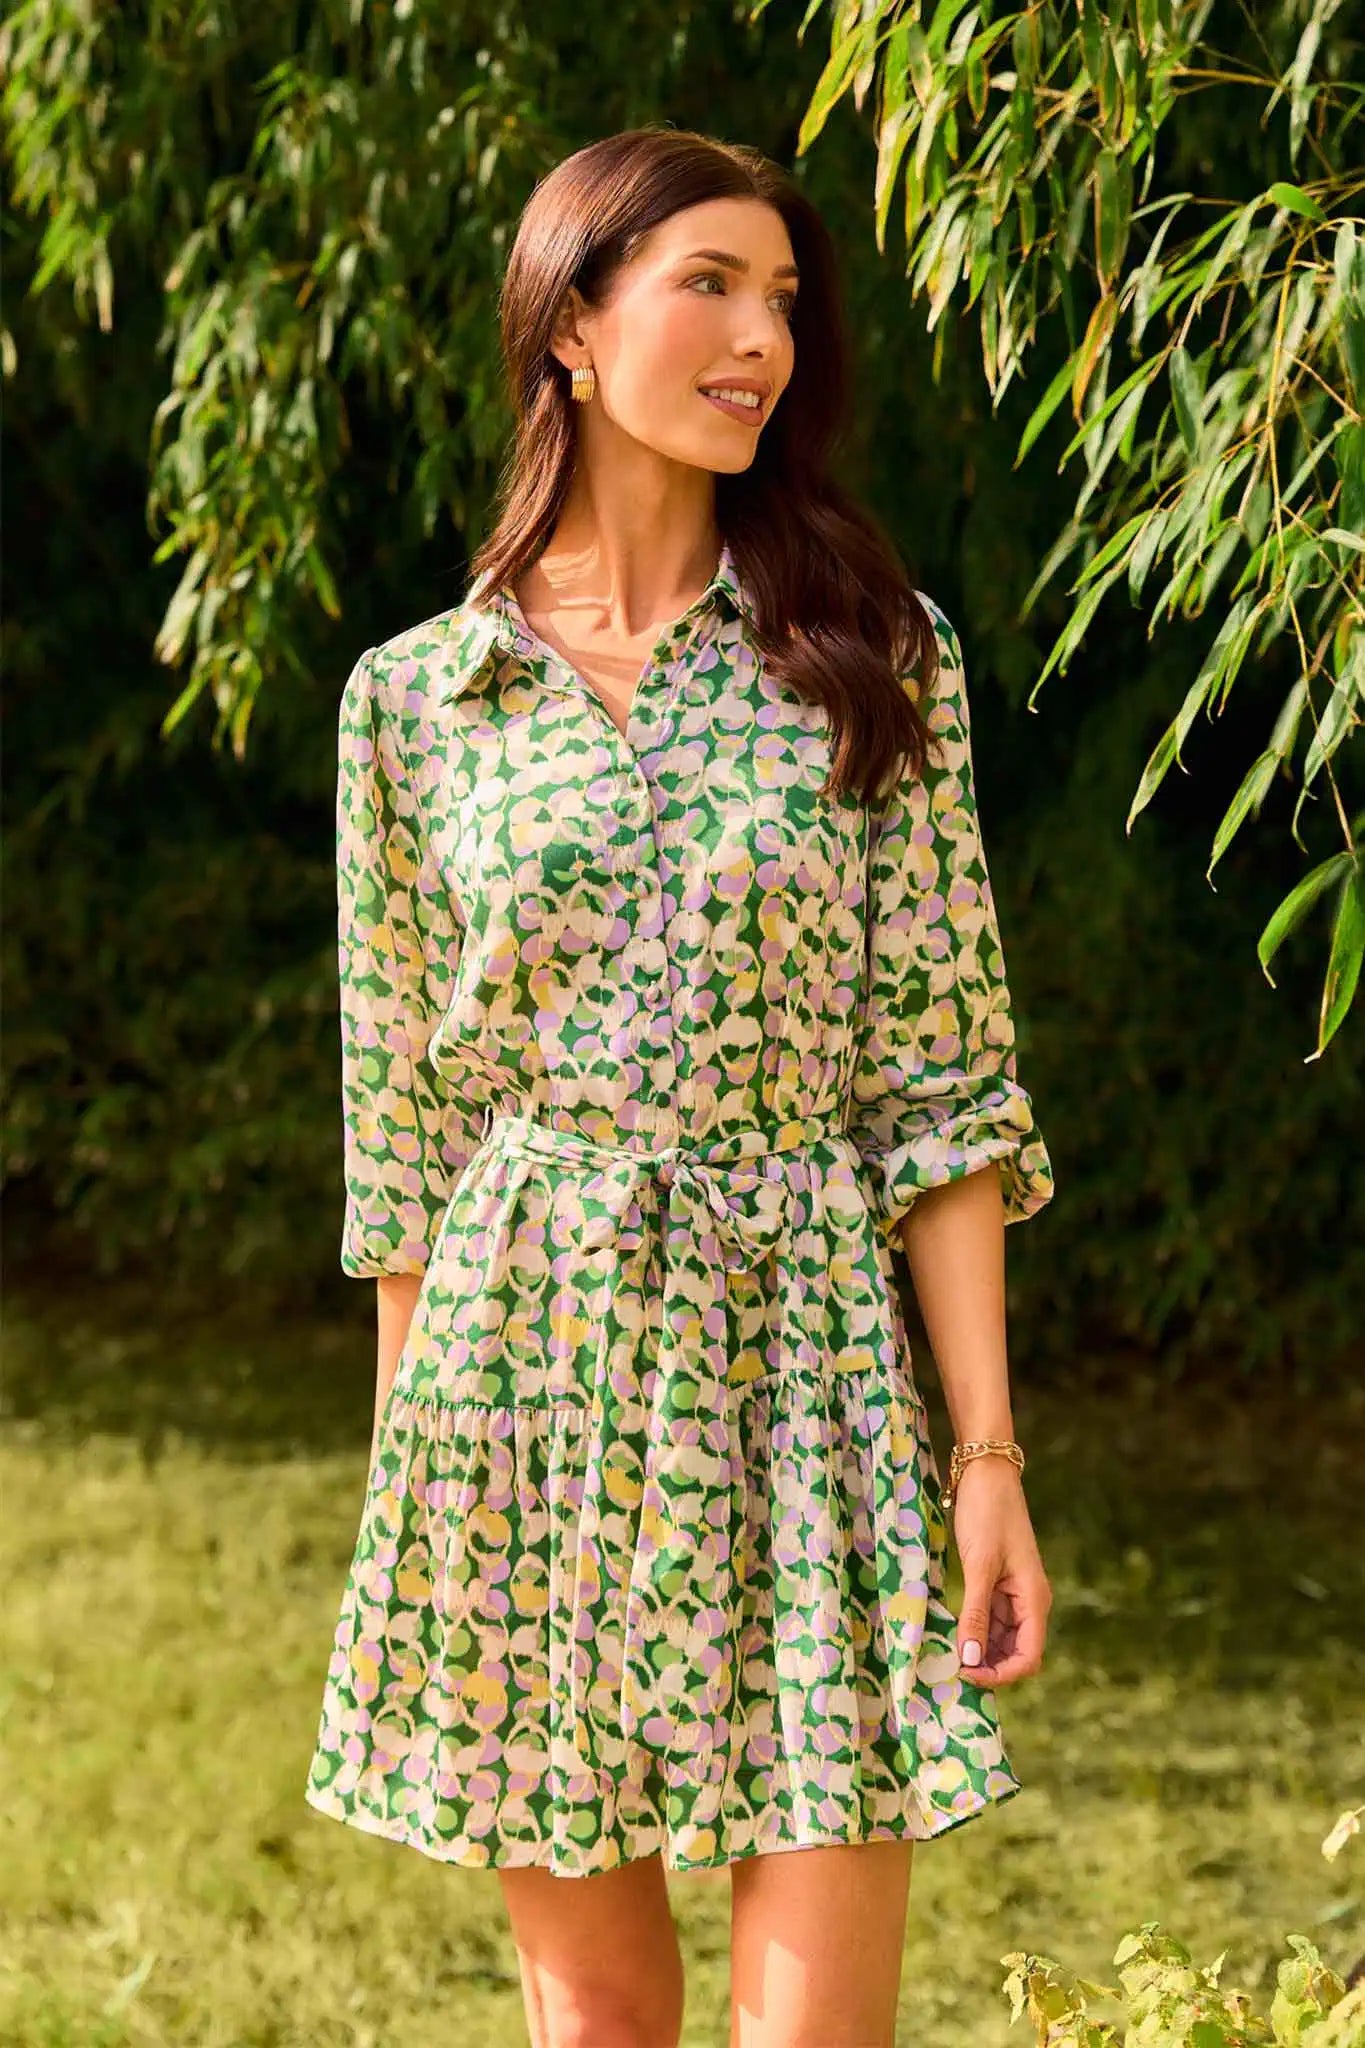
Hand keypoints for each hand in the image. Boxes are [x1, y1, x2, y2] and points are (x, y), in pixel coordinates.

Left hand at [948, 1458, 1050, 1686]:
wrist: (985, 1471)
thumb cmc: (986, 1514)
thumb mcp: (979, 1566)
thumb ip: (976, 1614)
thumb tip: (970, 1660)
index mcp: (1034, 1600)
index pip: (1028, 1658)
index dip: (1000, 1674)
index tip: (964, 1674)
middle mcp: (1028, 1602)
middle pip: (1015, 1653)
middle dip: (987, 1666)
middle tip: (949, 1669)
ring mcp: (1013, 1593)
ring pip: (1000, 1638)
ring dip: (978, 1650)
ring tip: (946, 1654)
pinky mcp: (996, 1582)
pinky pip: (988, 1618)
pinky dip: (972, 1629)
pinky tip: (950, 1632)